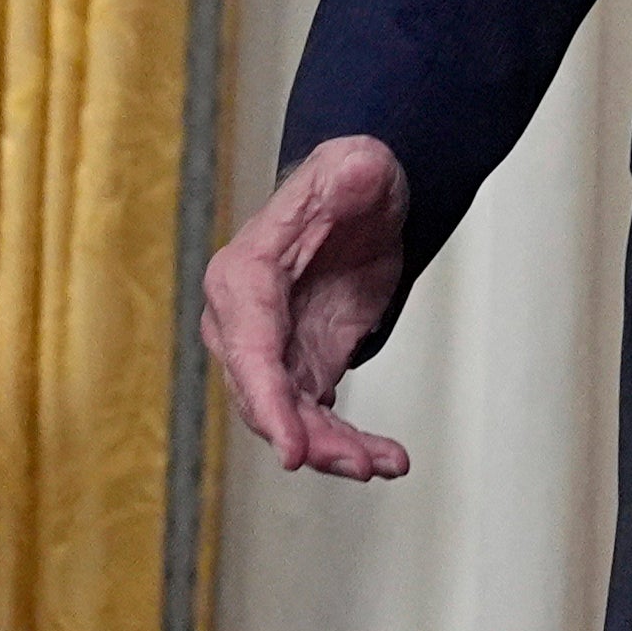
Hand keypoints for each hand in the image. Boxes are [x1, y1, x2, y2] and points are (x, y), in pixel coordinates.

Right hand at [201, 136, 415, 480]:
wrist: (363, 195)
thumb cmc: (349, 177)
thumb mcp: (358, 164)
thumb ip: (355, 172)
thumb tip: (358, 171)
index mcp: (243, 277)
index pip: (250, 350)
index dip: (269, 404)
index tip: (292, 451)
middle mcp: (244, 321)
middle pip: (266, 397)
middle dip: (309, 438)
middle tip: (360, 465)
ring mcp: (273, 349)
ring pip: (293, 417)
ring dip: (335, 449)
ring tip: (385, 464)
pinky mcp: (304, 364)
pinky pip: (318, 416)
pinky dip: (349, 440)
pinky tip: (388, 458)